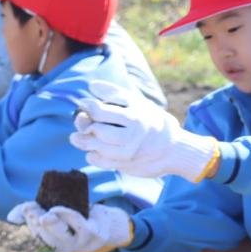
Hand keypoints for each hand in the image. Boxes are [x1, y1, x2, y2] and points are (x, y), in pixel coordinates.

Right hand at [5, 201, 134, 251]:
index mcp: (56, 243)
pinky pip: (77, 223)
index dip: (29, 220)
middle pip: (46, 235)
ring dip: (51, 221)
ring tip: (47, 212)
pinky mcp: (93, 234)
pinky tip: (60, 209)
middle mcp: (67, 247)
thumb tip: (12, 217)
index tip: (27, 208)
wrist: (113, 226)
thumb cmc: (83, 218)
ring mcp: (80, 243)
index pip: (37, 233)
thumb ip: (37, 213)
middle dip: (36, 221)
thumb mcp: (61, 216)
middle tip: (32, 209)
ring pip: (60, 233)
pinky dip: (67, 215)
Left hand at [71, 79, 217, 180]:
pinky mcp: (125, 165)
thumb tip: (91, 86)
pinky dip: (92, 155)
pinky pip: (100, 161)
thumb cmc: (151, 122)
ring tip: (77, 137)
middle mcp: (132, 136)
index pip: (100, 111)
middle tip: (80, 119)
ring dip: (83, 141)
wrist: (173, 150)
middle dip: (84, 124)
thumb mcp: (139, 103)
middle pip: (97, 130)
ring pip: (96, 147)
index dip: (87, 106)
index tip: (84, 103)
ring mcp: (128, 152)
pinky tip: (93, 150)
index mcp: (135, 117)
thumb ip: (115, 94)